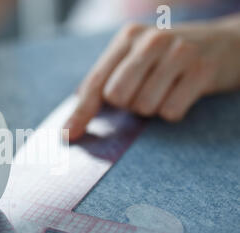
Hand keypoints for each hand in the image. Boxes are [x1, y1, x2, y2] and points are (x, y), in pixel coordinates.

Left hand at [65, 21, 239, 139]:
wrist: (227, 44)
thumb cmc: (169, 59)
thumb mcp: (136, 59)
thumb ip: (105, 84)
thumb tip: (72, 125)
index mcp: (128, 37)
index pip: (96, 83)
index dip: (80, 113)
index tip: (67, 137)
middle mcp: (151, 40)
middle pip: (117, 97)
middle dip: (128, 104)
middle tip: (147, 89)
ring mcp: (178, 53)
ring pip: (144, 107)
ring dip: (153, 106)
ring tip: (167, 87)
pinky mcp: (201, 70)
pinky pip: (170, 112)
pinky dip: (174, 110)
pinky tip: (183, 91)